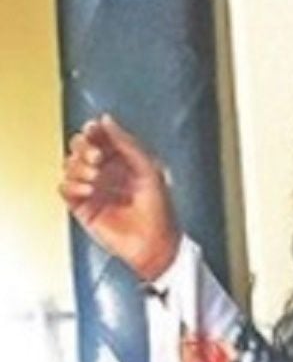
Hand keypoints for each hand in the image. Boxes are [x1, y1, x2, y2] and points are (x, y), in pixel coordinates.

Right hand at [60, 114, 180, 280]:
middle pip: (79, 148)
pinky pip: (64, 189)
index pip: (100, 137)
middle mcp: (105, 172)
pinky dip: (72, 186)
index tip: (94, 128)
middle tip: (97, 157)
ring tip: (96, 178)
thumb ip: (126, 143)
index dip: (94, 130)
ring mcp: (92, 189)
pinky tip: (89, 191)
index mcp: (123, 160)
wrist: (154, 241)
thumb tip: (106, 120)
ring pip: (69, 166)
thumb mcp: (148, 168)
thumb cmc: (158, 207)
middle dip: (84, 147)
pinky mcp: (82, 207)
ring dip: (79, 168)